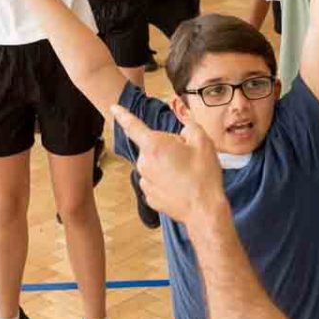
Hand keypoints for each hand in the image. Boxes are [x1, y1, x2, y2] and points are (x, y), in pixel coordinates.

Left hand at [111, 104, 228, 228]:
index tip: (114, 108)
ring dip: (165, 165)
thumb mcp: (203, 142)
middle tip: (187, 157)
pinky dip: (165, 181)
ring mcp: (145, 181)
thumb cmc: (203, 176)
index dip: (123, 115)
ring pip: (153, 165)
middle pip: (152, 147)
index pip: (133, 126)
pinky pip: (155, 182)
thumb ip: (190, 126)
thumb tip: (183, 127)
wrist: (204, 210)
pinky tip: (180, 186)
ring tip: (186, 174)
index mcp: (154, 145)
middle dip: (166, 148)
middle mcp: (144, 162)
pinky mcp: (149, 196)